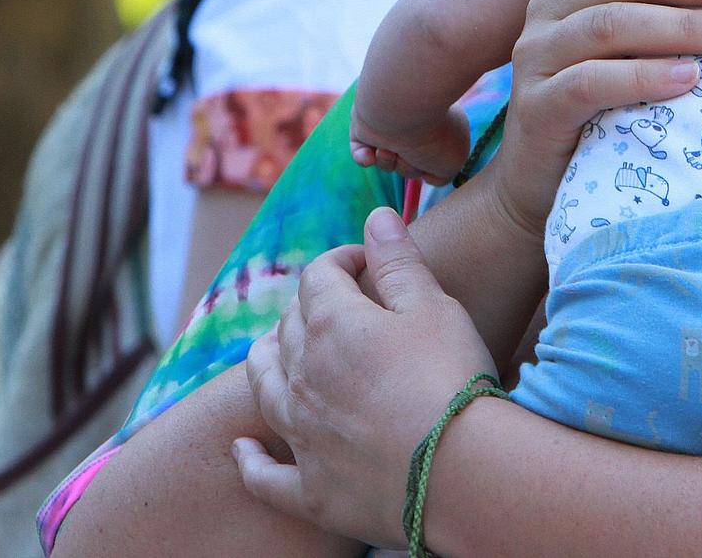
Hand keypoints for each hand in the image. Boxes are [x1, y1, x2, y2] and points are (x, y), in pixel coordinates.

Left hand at [235, 208, 497, 544]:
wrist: (459, 472)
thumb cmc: (452, 379)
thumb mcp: (434, 306)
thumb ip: (399, 260)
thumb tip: (376, 215)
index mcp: (332, 323)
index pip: (319, 275)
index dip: (341, 260)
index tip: (366, 262)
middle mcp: (301, 374)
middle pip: (287, 326)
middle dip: (308, 306)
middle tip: (336, 306)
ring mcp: (300, 433)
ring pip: (263, 386)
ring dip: (266, 361)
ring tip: (275, 353)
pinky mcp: (307, 487)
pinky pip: (263, 472)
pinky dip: (250, 458)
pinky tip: (242, 449)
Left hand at [351, 103, 470, 185]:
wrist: (401, 107)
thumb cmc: (433, 133)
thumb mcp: (454, 162)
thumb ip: (442, 174)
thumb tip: (423, 173)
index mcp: (440, 125)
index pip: (435, 158)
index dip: (434, 167)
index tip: (436, 156)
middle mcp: (415, 122)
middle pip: (410, 164)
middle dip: (410, 167)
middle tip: (413, 152)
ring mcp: (390, 125)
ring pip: (387, 161)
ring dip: (389, 161)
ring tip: (390, 148)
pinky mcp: (365, 126)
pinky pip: (362, 154)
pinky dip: (365, 158)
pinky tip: (370, 154)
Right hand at [493, 0, 701, 231]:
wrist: (541, 184)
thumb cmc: (608, 106)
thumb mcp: (636, 45)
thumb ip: (673, 7)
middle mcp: (552, 4)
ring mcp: (538, 54)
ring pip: (612, 22)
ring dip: (684, 26)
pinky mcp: (536, 106)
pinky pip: (591, 81)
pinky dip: (645, 77)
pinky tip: (689, 80)